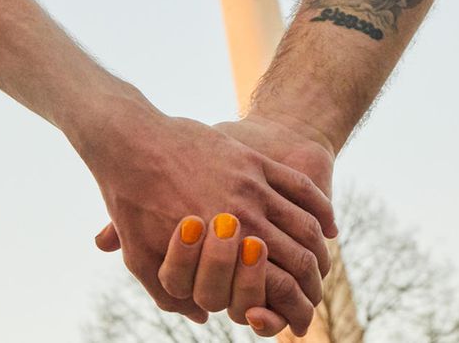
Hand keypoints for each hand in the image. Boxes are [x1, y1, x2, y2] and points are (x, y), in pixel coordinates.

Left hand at [72, 105, 335, 330]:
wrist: (130, 140)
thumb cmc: (131, 202)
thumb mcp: (140, 257)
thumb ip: (171, 293)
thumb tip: (202, 316)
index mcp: (220, 246)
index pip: (277, 287)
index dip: (292, 309)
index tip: (297, 320)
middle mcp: (244, 216)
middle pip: (301, 257)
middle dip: (314, 283)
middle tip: (315, 294)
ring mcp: (252, 184)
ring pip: (306, 225)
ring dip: (320, 250)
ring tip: (321, 264)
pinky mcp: (253, 160)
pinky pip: (301, 187)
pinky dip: (321, 210)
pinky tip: (329, 226)